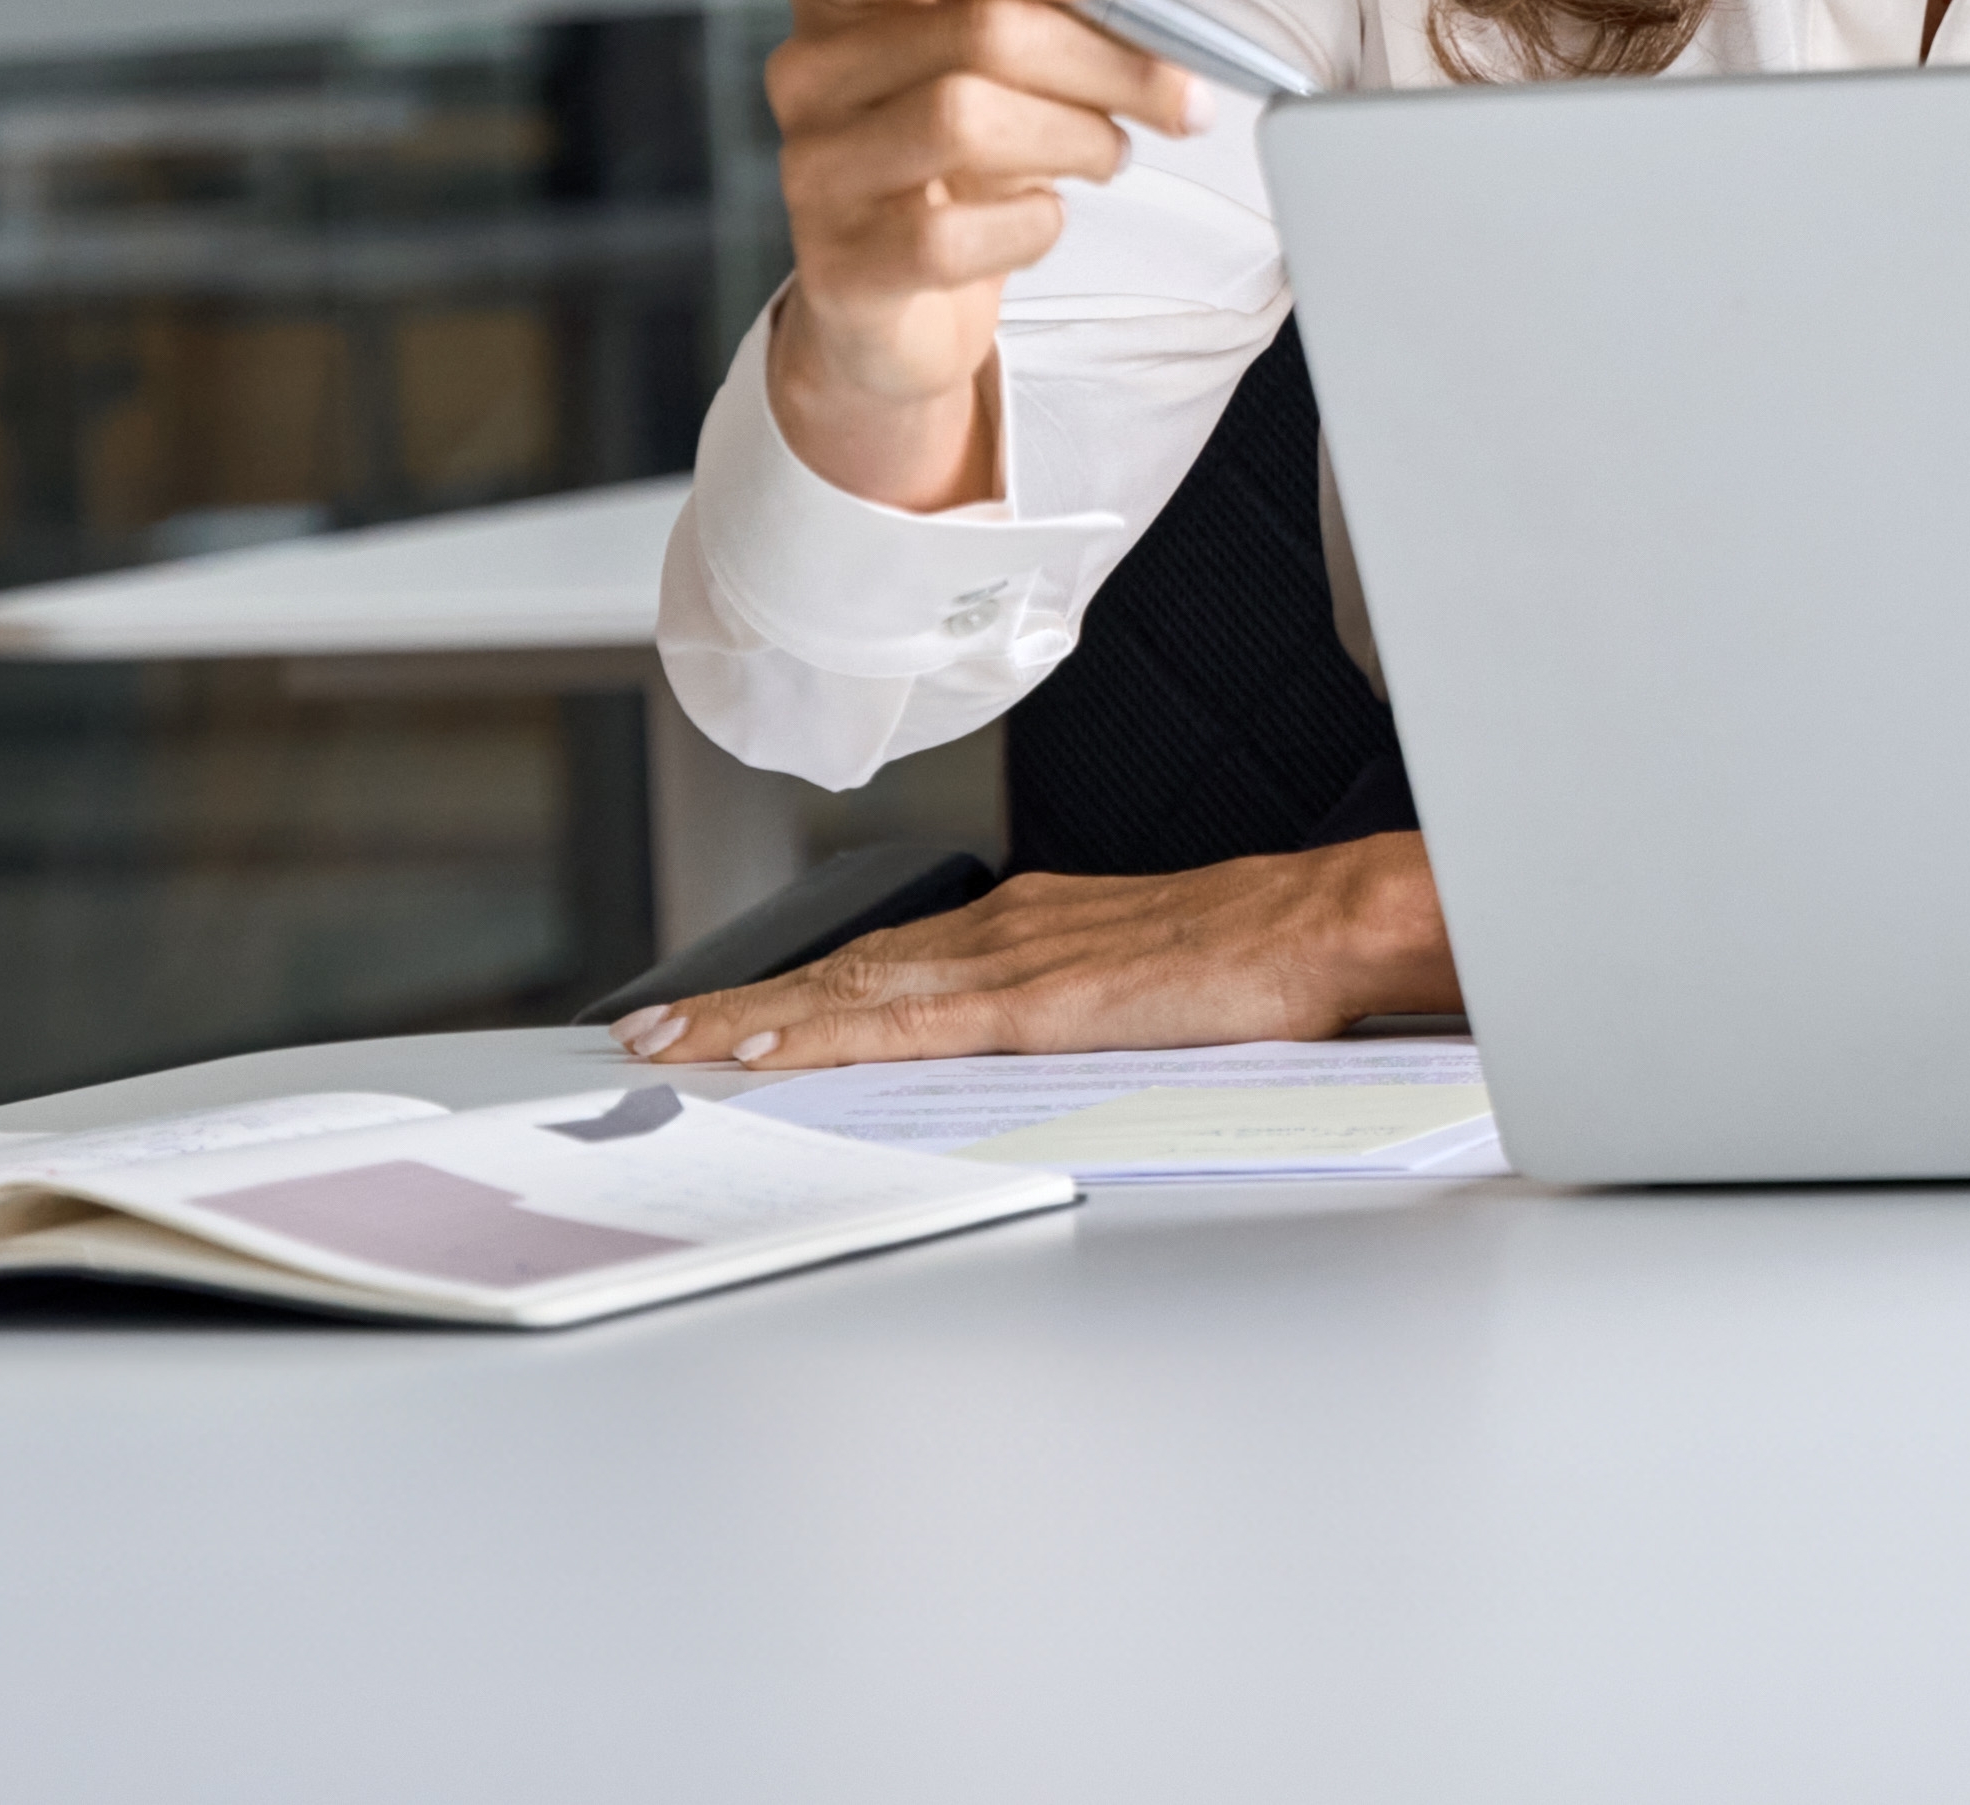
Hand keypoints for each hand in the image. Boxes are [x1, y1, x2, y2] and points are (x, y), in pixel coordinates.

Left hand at [616, 834, 1455, 1070]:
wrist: (1326, 919)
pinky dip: (820, 1031)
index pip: (883, 960)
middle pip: (841, 969)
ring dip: (749, 1016)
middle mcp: (1002, 929)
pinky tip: (763, 1050)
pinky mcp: (1031, 1002)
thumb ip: (1083, 1006)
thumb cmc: (1266, 951)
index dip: (794, 989)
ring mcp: (1010, 961)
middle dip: (735, 1002)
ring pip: (847, 988)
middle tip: (642, 1032)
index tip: (723, 1015)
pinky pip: (899, 1022)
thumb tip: (1048, 1046)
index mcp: (1030, 925)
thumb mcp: (1148, 981)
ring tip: (667, 1045)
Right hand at [758, 0, 1202, 512]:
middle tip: (1178, 95)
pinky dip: (1031, 223)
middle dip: (1104, 62)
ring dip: (1079, 138)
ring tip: (1111, 150)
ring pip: (967, 123)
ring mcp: (813, 170)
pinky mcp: (839, 265)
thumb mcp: (983, 33)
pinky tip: (1042, 214)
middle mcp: (806, 72)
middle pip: (971, 32)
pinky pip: (954, 232)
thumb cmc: (950, 149)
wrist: (899, 300)